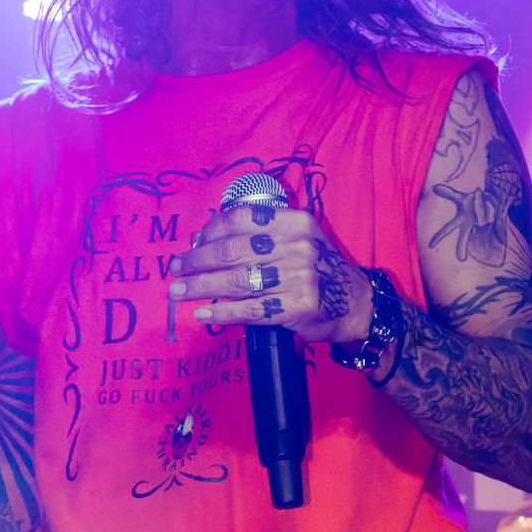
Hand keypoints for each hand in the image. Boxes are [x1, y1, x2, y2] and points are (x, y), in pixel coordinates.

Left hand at [167, 205, 371, 343]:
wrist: (356, 303)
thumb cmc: (316, 268)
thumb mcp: (298, 238)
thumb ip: (260, 234)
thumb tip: (204, 240)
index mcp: (294, 222)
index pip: (241, 219)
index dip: (210, 231)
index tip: (192, 243)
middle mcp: (298, 246)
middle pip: (233, 250)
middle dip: (197, 260)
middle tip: (176, 269)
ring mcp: (299, 277)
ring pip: (238, 280)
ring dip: (201, 286)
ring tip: (178, 292)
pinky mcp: (298, 307)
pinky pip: (250, 309)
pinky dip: (222, 311)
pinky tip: (203, 312)